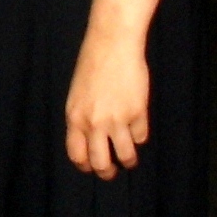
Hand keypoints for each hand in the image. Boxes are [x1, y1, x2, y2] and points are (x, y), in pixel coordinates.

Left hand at [64, 28, 148, 178]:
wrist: (112, 44)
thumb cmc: (93, 65)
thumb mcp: (78, 94)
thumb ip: (82, 118)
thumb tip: (91, 142)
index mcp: (74, 117)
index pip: (76, 155)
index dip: (85, 166)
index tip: (92, 167)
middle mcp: (94, 122)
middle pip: (100, 163)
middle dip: (107, 172)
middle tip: (112, 171)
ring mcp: (116, 119)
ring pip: (126, 156)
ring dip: (128, 160)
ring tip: (129, 158)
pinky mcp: (137, 113)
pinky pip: (141, 137)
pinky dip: (139, 134)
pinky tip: (136, 124)